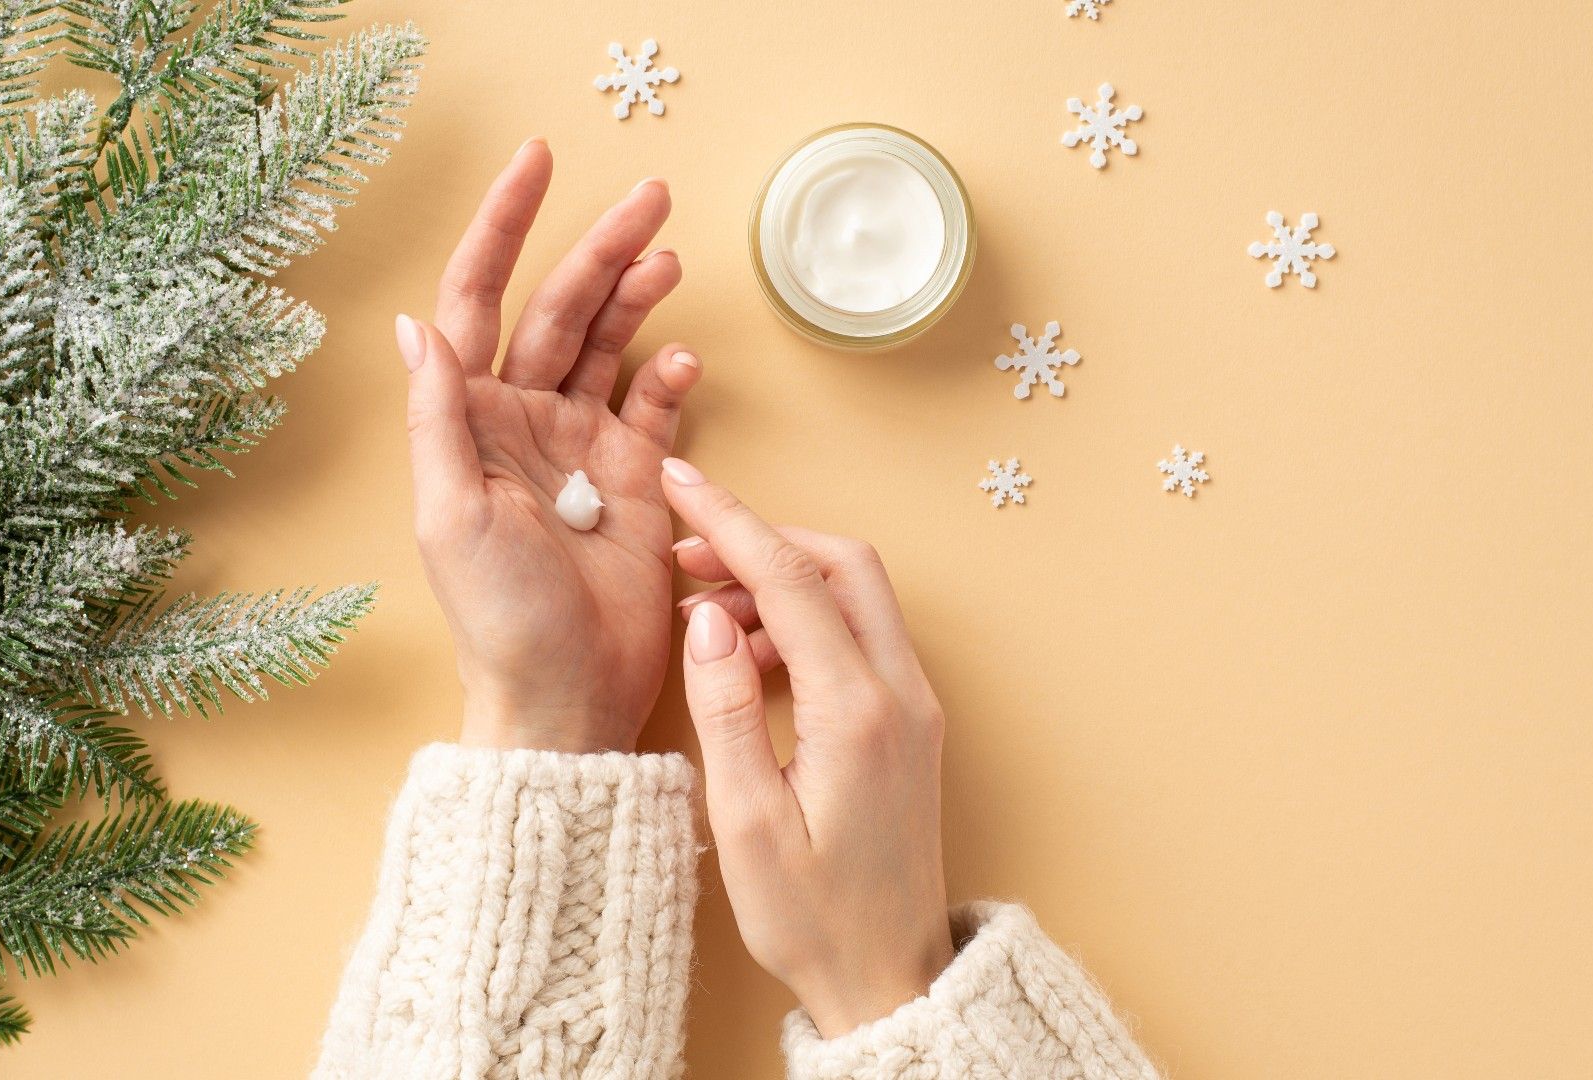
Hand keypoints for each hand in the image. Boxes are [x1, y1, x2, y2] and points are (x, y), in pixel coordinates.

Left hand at [399, 139, 700, 753]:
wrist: (566, 697)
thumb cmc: (497, 618)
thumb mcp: (450, 514)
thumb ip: (440, 417)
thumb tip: (415, 326)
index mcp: (470, 421)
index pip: (479, 300)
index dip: (504, 229)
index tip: (537, 164)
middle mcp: (524, 423)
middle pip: (561, 309)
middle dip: (600, 249)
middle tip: (652, 198)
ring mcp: (583, 450)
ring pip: (610, 346)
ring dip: (637, 297)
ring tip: (669, 257)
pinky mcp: (636, 482)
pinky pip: (654, 409)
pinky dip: (670, 377)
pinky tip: (683, 356)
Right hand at [659, 459, 957, 1038]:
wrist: (888, 976)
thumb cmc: (813, 917)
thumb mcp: (748, 823)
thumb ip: (728, 712)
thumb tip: (708, 619)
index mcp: (857, 712)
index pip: (791, 578)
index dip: (729, 521)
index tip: (680, 482)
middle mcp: (901, 694)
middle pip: (840, 563)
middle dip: (762, 539)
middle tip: (686, 555)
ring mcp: (913, 705)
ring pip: (854, 595)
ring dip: (780, 581)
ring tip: (703, 612)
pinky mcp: (907, 722)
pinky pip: (859, 637)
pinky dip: (803, 620)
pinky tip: (746, 657)